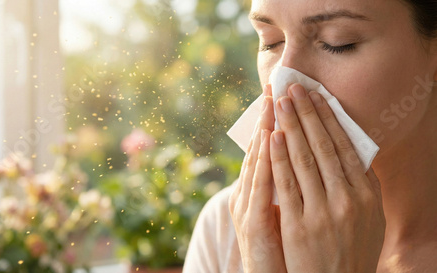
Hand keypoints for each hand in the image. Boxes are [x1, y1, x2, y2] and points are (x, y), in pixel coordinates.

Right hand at [229, 84, 286, 272]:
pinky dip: (265, 158)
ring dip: (266, 127)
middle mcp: (246, 193)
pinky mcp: (250, 221)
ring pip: (257, 159)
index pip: (266, 149)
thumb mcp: (282, 213)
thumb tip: (300, 159)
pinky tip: (271, 136)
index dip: (273, 121)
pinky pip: (260, 184)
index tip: (282, 95)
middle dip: (269, 115)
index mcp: (254, 190)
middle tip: (276, 85)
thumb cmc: (282, 249)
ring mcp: (247, 205)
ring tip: (273, 99)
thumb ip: (285, 186)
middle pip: (259, 147)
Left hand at [270, 83, 385, 272]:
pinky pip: (286, 184)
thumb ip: (361, 185)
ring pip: (304, 159)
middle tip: (293, 88)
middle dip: (306, 113)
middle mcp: (348, 200)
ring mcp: (322, 212)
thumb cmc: (351, 249)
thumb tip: (351, 151)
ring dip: (290, 126)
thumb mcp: (369, 218)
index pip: (345, 146)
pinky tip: (272, 136)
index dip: (328, 118)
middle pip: (324, 146)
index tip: (315, 95)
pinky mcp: (298, 225)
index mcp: (366, 194)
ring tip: (280, 102)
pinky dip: (278, 157)